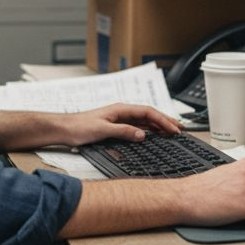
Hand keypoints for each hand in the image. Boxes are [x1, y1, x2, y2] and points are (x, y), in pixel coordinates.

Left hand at [59, 103, 181, 146]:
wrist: (63, 129)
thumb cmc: (79, 127)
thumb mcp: (102, 130)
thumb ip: (123, 131)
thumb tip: (143, 135)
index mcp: (120, 109)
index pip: (148, 112)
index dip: (163, 120)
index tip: (174, 129)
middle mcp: (121, 112)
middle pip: (149, 115)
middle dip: (165, 121)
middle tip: (180, 129)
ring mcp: (118, 118)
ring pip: (144, 121)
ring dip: (158, 126)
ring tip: (172, 132)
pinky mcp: (114, 126)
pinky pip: (136, 127)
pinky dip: (148, 130)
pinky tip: (153, 136)